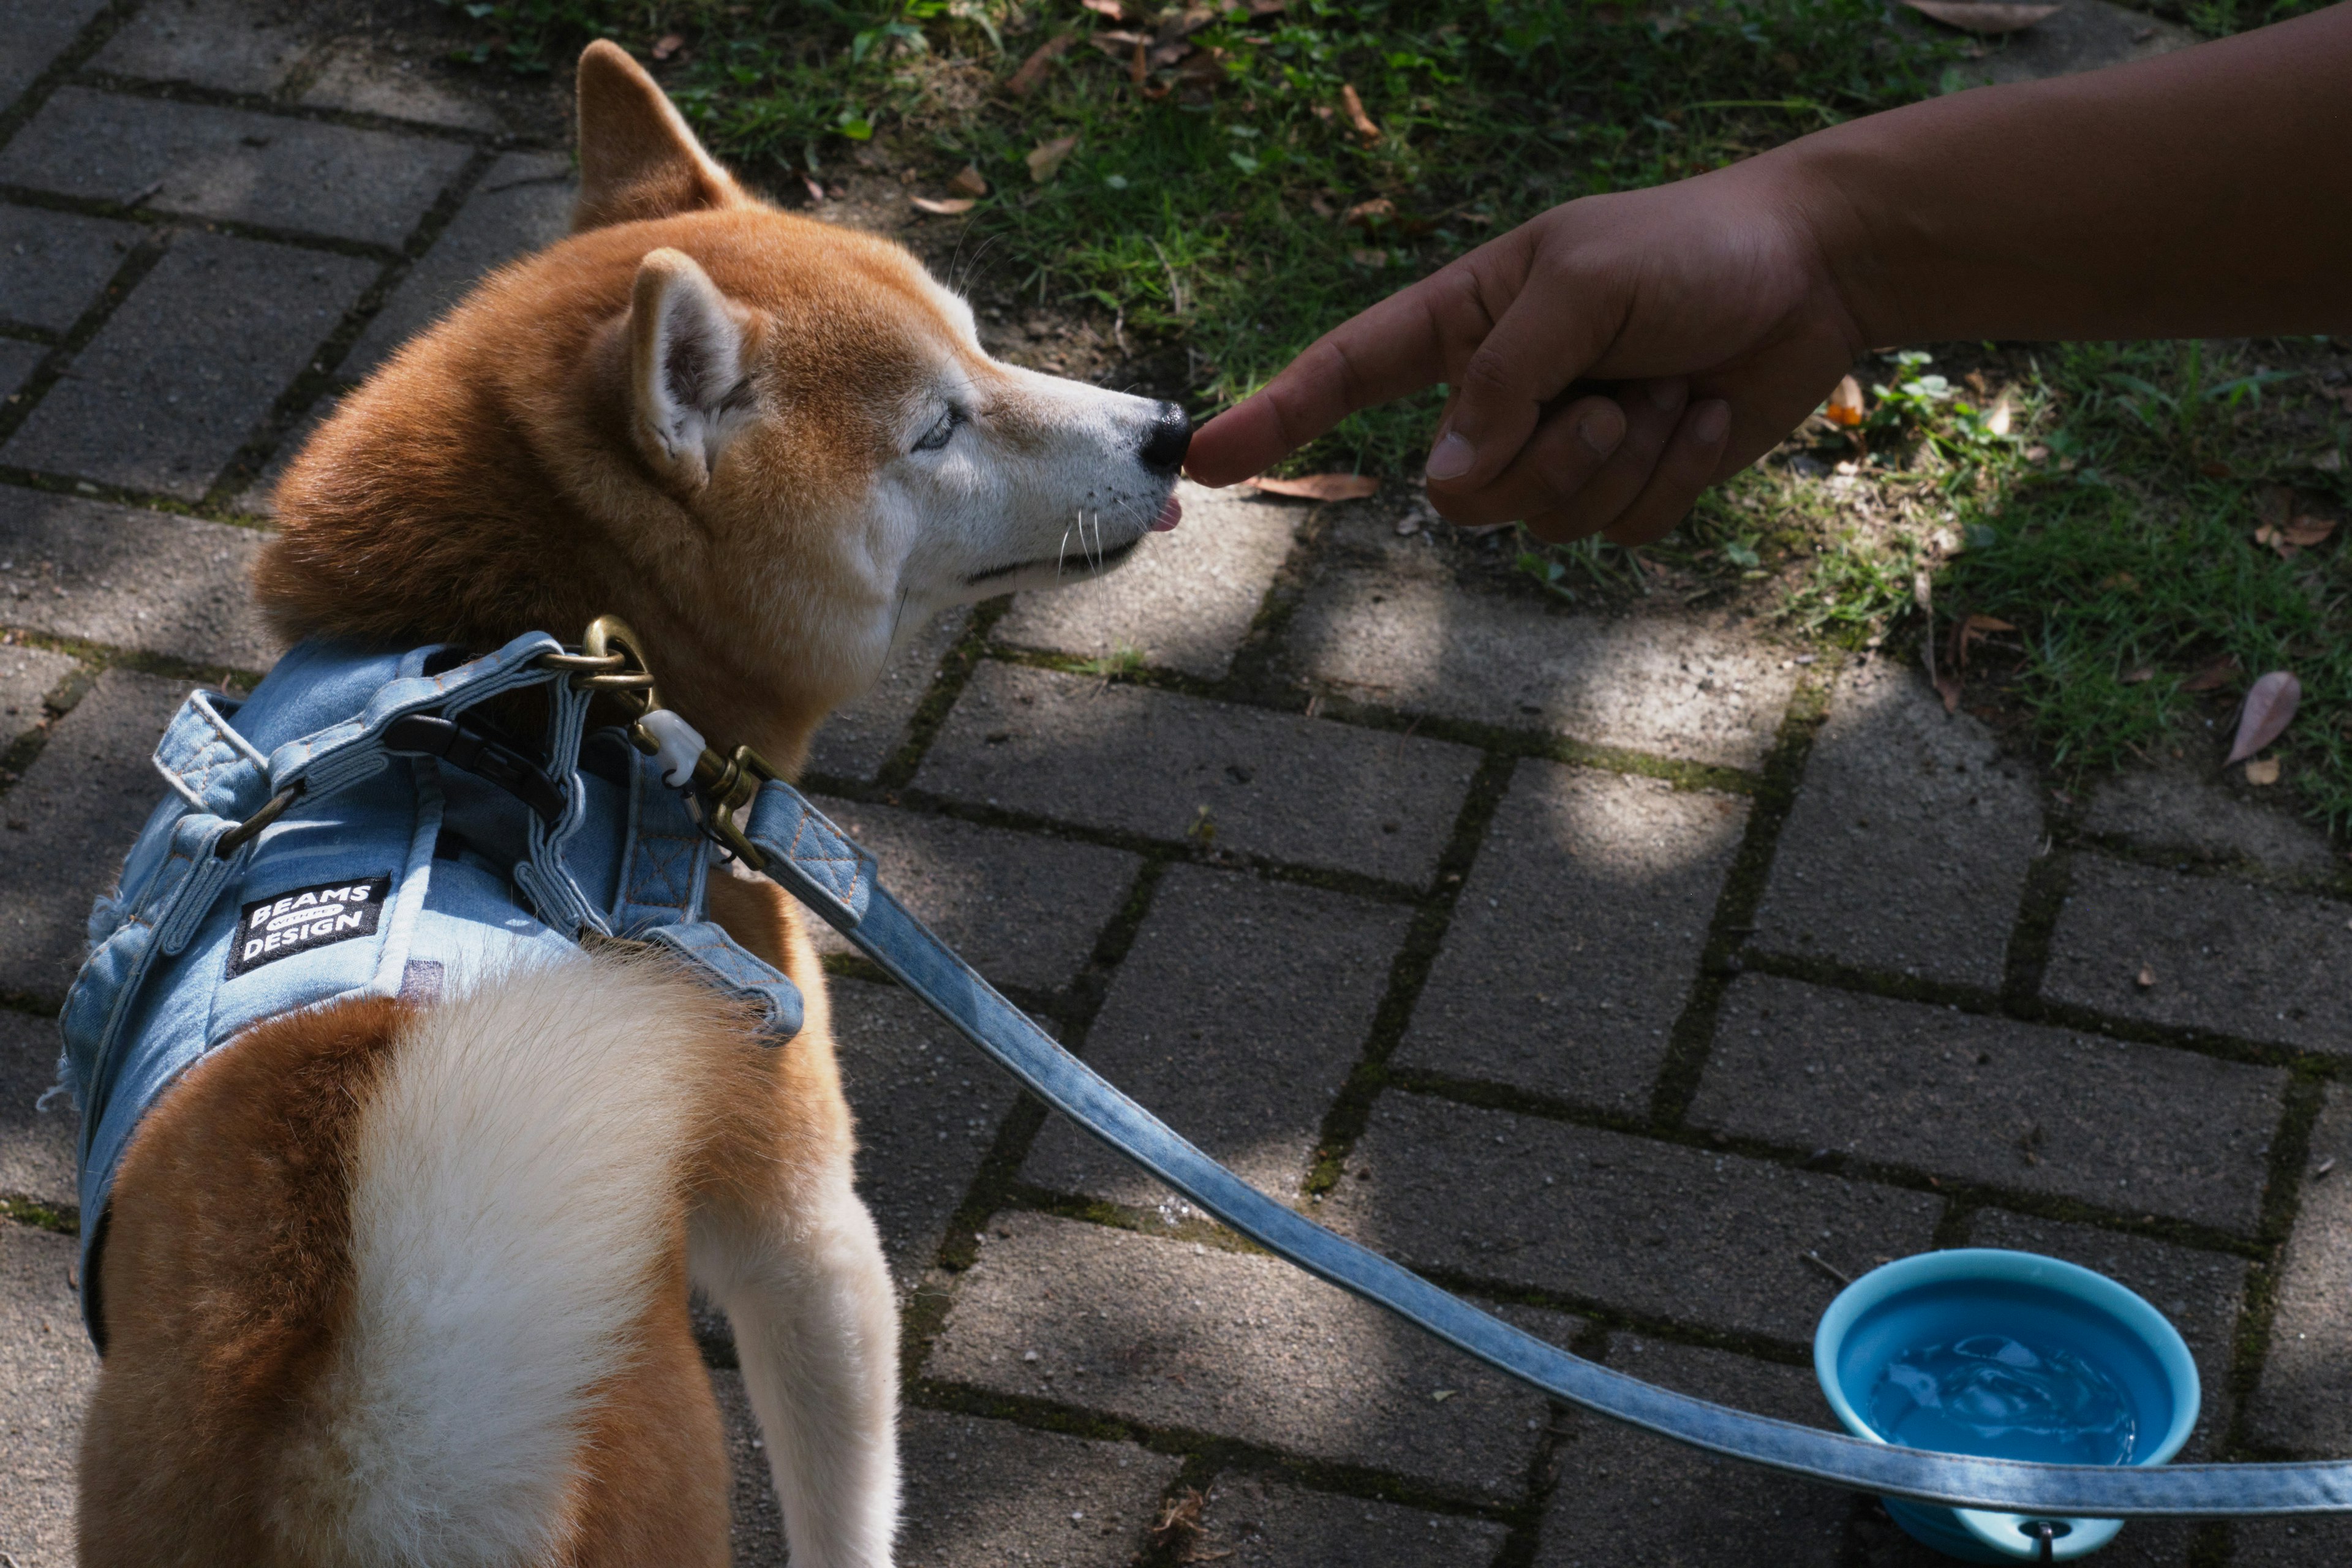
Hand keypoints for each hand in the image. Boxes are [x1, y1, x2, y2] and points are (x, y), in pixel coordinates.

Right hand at [1185, 151, 1867, 543]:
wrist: (1818, 272)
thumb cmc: (1695, 250)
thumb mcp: (1584, 287)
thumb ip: (1502, 383)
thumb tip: (1445, 484)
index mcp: (1468, 323)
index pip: (1349, 372)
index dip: (1276, 417)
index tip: (1207, 460)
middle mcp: (1503, 394)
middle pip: (1461, 492)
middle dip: (1543, 462)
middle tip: (1612, 399)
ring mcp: (1565, 446)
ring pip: (1543, 523)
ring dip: (1620, 465)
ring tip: (1669, 395)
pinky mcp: (1629, 485)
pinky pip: (1617, 532)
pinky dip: (1670, 479)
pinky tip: (1704, 417)